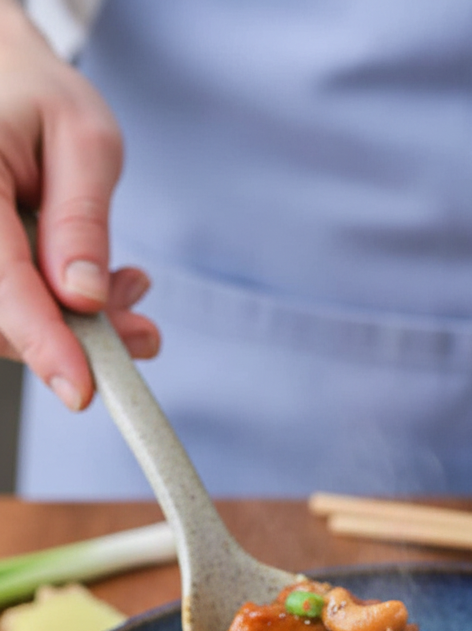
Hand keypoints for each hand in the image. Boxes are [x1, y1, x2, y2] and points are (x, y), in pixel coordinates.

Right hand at [0, 3, 159, 410]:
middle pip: (1, 315)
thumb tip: (82, 296)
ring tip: (128, 292)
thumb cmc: (44, 102)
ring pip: (5, 322)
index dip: (42, 340)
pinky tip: (99, 290)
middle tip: (143, 331)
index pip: (0, 280)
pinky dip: (61, 316)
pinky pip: (10, 309)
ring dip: (76, 329)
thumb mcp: (85, 141)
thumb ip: (83, 220)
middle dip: (77, 337)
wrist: (9, 85)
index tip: (82, 389)